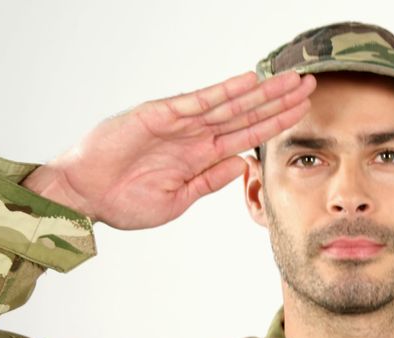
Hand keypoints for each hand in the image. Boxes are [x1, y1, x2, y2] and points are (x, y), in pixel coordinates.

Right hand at [24, 71, 314, 228]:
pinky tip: (247, 82)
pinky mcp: (158, 116)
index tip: (303, 112)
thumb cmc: (123, 201)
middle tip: (309, 85)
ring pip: (229, 103)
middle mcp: (194, 134)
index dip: (276, 122)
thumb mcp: (177, 199)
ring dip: (261, 91)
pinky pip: (196, 102)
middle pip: (246, 113)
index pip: (247, 134)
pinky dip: (222, 92)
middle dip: (278, 100)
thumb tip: (242, 166)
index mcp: (200, 155)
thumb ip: (210, 180)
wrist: (84, 197)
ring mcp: (178, 123)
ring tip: (290, 79)